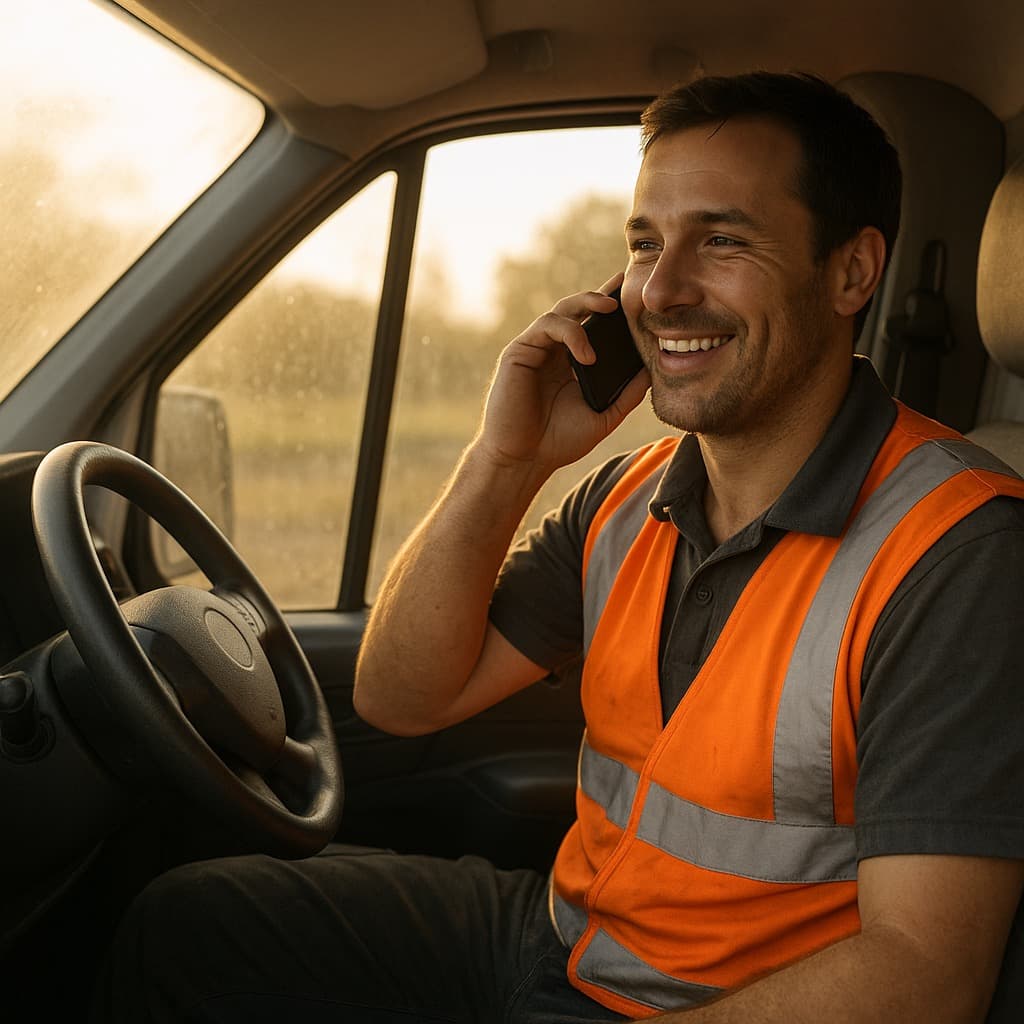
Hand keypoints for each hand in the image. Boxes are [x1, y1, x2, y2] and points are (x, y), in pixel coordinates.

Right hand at [475, 273, 650, 474]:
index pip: (590, 324)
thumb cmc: (558, 441)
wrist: (524, 459)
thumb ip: (627, 394)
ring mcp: (535, 349)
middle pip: (576, 308)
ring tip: (609, 310)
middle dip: (599, 295)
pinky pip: (547, 326)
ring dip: (586, 304)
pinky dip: (571, 333)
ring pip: (561, 309)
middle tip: (622, 291)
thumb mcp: (604, 416)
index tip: (630, 287)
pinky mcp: (519, 351)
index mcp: (570, 361)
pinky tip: (587, 356)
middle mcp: (552, 351)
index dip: (607, 303)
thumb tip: (653, 371)